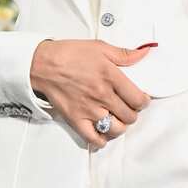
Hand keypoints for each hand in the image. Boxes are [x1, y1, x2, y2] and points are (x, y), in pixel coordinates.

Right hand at [29, 38, 154, 147]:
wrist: (43, 64)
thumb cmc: (69, 54)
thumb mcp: (100, 47)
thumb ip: (125, 54)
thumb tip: (145, 52)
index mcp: (111, 77)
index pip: (138, 99)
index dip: (143, 102)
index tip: (140, 100)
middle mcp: (102, 96)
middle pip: (129, 116)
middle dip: (132, 113)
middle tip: (127, 108)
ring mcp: (89, 110)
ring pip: (116, 129)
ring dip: (120, 126)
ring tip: (116, 119)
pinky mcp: (76, 119)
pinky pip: (93, 139)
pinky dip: (101, 140)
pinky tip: (103, 133)